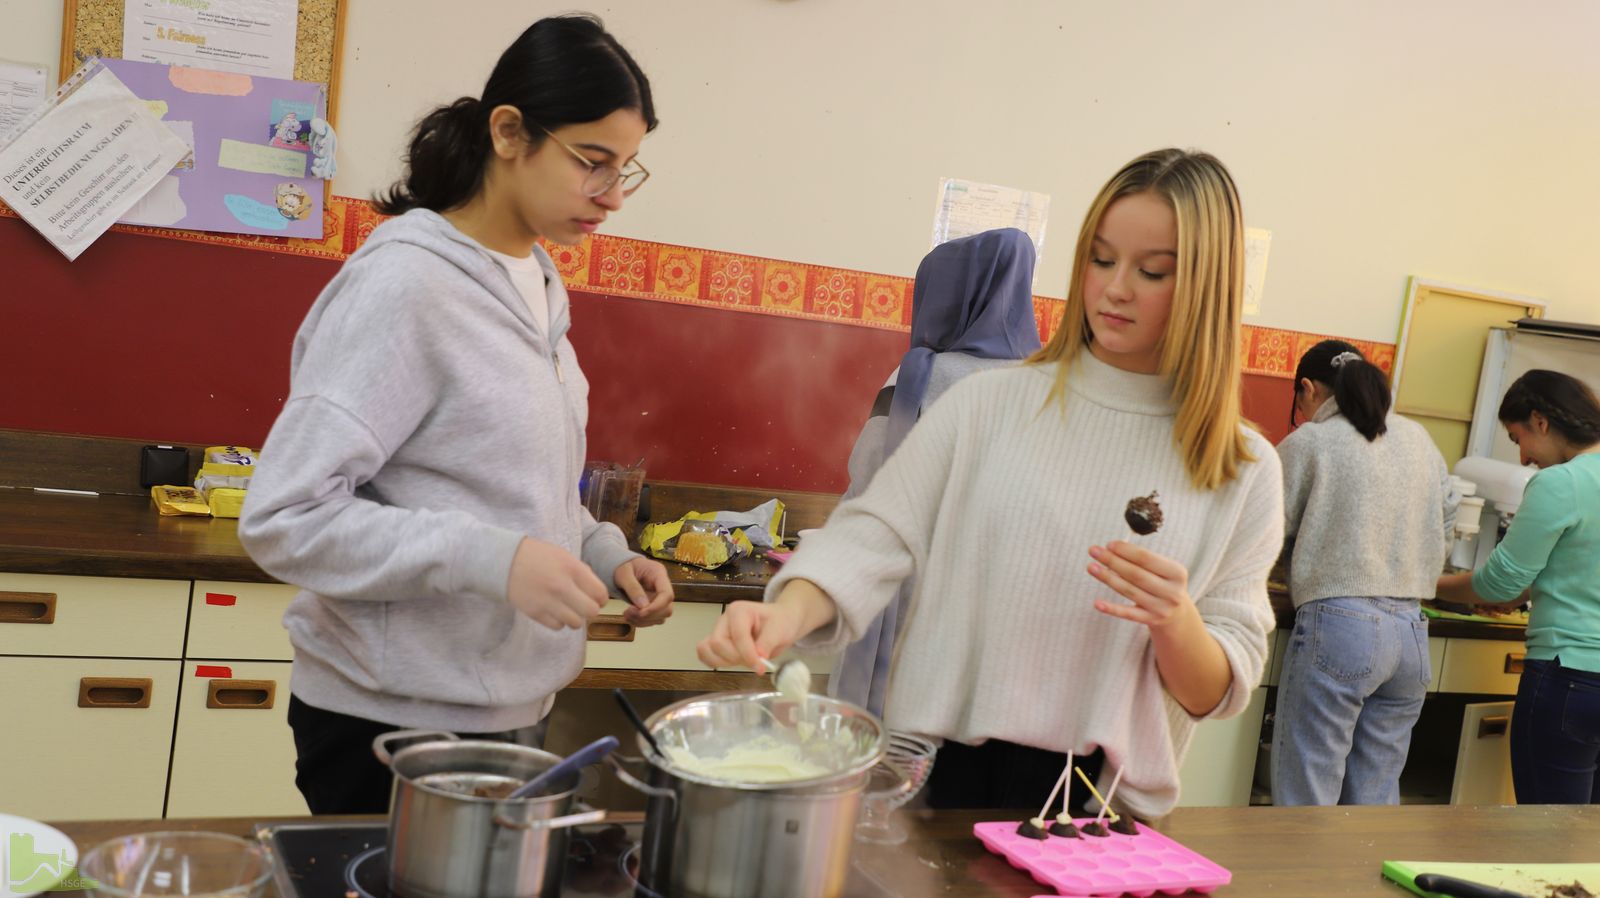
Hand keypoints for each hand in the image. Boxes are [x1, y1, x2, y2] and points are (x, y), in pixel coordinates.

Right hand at [506, 537, 609, 630]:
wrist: (504, 561)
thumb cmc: (537, 556)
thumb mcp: (563, 555)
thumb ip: (581, 572)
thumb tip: (596, 591)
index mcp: (572, 568)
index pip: (600, 594)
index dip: (601, 598)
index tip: (595, 597)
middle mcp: (562, 586)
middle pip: (591, 611)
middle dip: (590, 610)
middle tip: (583, 605)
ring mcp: (548, 601)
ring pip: (575, 623)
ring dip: (575, 617)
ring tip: (567, 609)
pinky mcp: (535, 613)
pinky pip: (557, 626)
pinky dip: (559, 621)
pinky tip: (554, 611)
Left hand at [614, 556, 673, 625]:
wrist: (620, 566)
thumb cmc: (622, 565)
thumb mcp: (623, 573)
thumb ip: (633, 588)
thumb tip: (642, 606)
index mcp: (658, 573)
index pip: (667, 594)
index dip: (657, 607)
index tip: (641, 613)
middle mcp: (663, 586)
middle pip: (667, 608)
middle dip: (648, 615)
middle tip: (629, 613)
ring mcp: (659, 597)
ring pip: (661, 617)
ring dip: (643, 621)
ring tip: (626, 614)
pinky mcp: (653, 606)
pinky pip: (652, 620)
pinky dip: (641, 622)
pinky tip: (629, 617)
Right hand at [697, 580, 837, 670]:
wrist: (781, 622)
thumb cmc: (780, 622)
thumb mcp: (780, 630)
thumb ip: (767, 643)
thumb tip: (758, 657)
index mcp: (739, 610)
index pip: (737, 636)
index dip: (748, 654)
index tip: (761, 668)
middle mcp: (724, 619)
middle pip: (717, 643)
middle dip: (736, 658)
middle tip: (754, 662)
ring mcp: (718, 631)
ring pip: (707, 650)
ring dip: (725, 662)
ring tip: (745, 660)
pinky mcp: (717, 643)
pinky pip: (705, 654)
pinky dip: (716, 663)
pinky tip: (733, 663)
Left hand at [1087, 541, 1198, 632]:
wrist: (1178, 613)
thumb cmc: (1163, 582)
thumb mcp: (1164, 569)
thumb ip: (1143, 559)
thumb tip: (1112, 548)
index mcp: (1177, 573)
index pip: (1146, 558)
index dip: (1126, 550)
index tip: (1109, 544)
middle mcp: (1172, 591)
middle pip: (1136, 574)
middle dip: (1112, 561)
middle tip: (1094, 551)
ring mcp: (1161, 608)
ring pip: (1129, 591)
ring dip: (1107, 578)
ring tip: (1091, 567)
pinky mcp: (1150, 620)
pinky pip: (1128, 614)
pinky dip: (1112, 609)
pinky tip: (1097, 603)